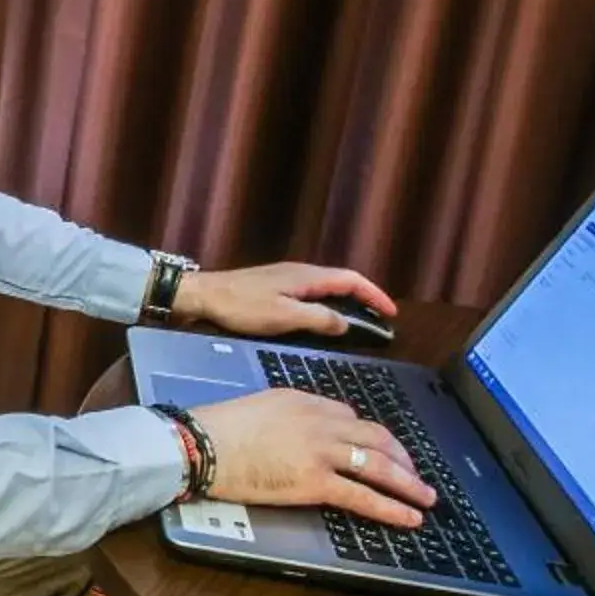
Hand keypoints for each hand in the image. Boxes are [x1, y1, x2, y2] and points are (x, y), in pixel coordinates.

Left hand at [176, 262, 396, 341]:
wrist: (202, 296)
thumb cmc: (241, 306)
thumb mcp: (284, 316)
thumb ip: (318, 318)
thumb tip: (346, 323)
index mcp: (307, 276)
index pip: (352, 280)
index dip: (375, 295)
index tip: (392, 312)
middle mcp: (301, 272)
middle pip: (343, 282)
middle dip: (365, 298)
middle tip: (381, 320)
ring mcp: (287, 279)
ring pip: (327, 288)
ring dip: (347, 303)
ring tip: (360, 322)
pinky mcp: (275, 288)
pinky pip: (312, 294)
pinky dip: (328, 305)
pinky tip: (325, 320)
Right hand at [190, 389, 433, 528]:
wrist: (202, 444)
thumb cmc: (219, 428)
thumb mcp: (262, 406)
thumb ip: (290, 416)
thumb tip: (304, 434)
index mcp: (308, 401)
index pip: (351, 418)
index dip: (372, 438)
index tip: (381, 451)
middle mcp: (323, 422)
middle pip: (377, 438)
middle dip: (403, 458)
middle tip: (416, 473)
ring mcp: (322, 452)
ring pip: (380, 465)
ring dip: (409, 483)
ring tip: (426, 497)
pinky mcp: (315, 482)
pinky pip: (363, 496)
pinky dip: (392, 508)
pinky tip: (410, 517)